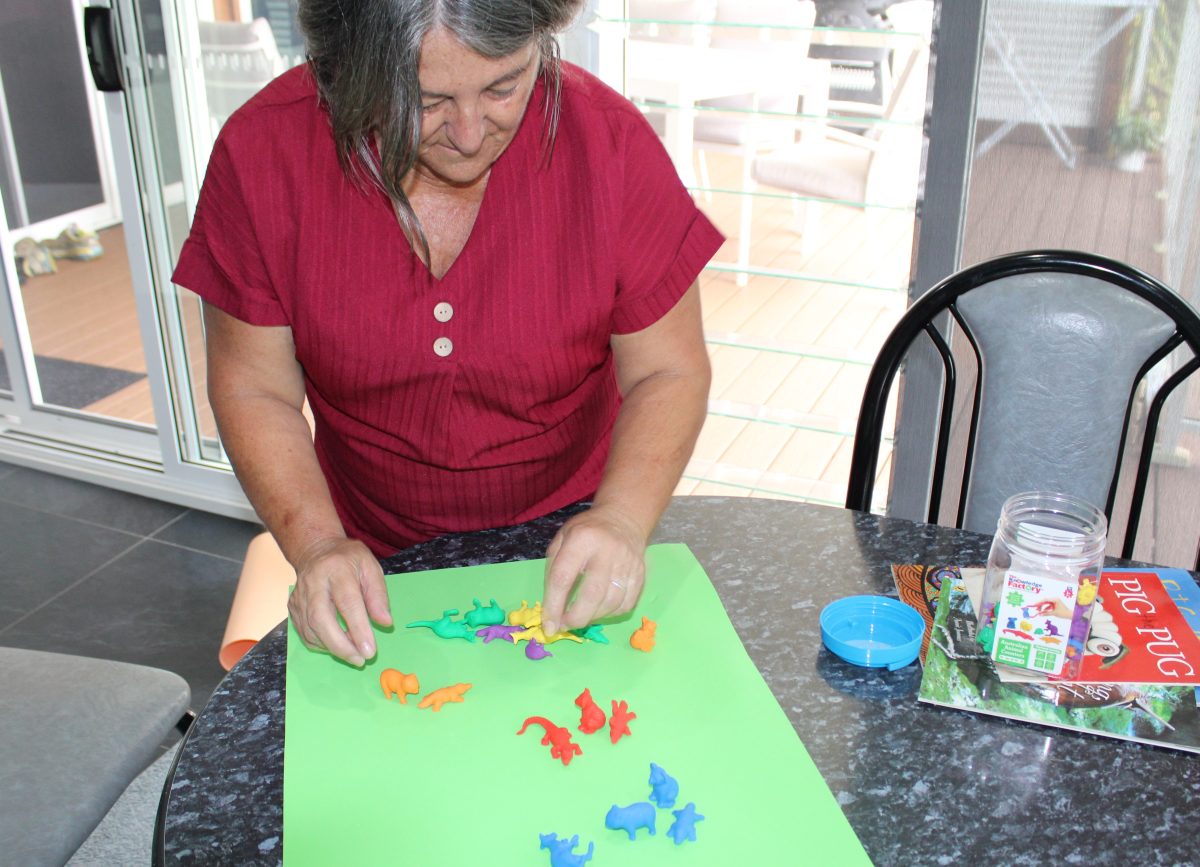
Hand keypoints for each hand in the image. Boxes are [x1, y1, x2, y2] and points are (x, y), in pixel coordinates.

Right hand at [287, 536, 391, 665]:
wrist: (316, 550)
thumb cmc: (348, 560)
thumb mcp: (370, 567)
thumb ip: (378, 595)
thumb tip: (385, 623)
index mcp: (337, 569)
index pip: (347, 602)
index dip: (358, 629)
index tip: (370, 651)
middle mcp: (313, 583)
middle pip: (322, 619)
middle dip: (341, 646)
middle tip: (360, 660)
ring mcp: (299, 596)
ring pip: (311, 630)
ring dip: (333, 648)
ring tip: (353, 653)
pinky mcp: (292, 608)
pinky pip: (305, 633)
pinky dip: (322, 645)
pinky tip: (337, 645)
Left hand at [541, 505, 646, 635]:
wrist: (622, 519)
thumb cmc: (586, 532)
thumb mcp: (561, 539)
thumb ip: (553, 570)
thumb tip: (551, 609)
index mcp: (581, 539)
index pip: (563, 577)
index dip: (554, 605)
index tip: (548, 625)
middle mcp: (607, 550)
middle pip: (592, 594)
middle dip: (576, 617)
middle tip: (566, 625)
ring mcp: (627, 563)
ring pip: (611, 602)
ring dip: (593, 617)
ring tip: (581, 617)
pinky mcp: (640, 574)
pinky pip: (626, 604)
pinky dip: (610, 614)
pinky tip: (599, 610)